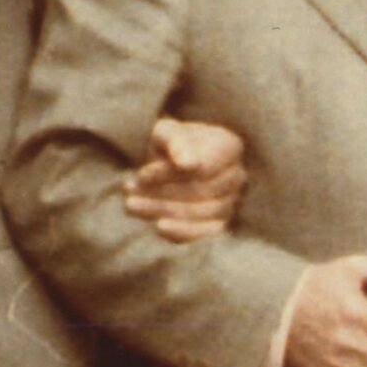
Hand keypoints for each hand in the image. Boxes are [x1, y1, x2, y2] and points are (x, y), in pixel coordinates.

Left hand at [126, 116, 246, 244]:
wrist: (172, 162)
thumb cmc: (170, 143)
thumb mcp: (167, 132)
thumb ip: (176, 142)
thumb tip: (187, 163)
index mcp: (229, 146)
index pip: (203, 166)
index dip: (170, 173)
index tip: (141, 174)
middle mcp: (237, 176)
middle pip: (201, 191)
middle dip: (161, 193)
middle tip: (129, 191)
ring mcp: (232, 202)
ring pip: (200, 213)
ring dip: (162, 211)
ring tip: (131, 205)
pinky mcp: (221, 224)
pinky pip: (205, 234)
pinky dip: (181, 232)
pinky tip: (157, 226)